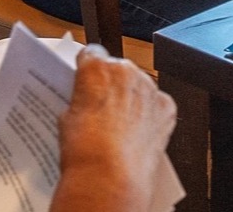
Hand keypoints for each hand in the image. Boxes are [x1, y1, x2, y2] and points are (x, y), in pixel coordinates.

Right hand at [53, 45, 175, 211]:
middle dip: (111, 85)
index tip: (87, 78)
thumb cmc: (86, 151)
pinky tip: (137, 133)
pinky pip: (157, 104)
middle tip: (101, 110)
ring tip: (119, 127)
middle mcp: (126, 71)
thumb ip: (79, 100)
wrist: (110, 177)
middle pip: (118, 70)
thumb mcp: (66, 118)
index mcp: (97, 67)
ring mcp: (148, 88)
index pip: (92, 54)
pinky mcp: (166, 107)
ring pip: (139, 86)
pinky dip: (150, 115)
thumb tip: (84, 103)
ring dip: (132, 99)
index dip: (88, 68)